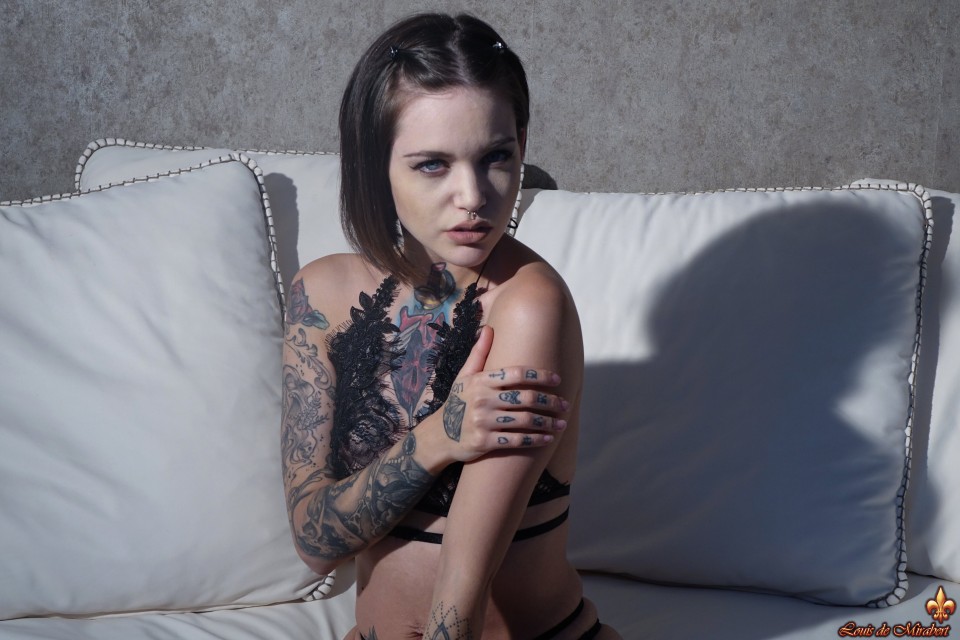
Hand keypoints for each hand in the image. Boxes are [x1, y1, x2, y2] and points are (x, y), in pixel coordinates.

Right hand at [440, 326, 567, 461]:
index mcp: (480, 381)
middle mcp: (482, 399)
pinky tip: (548, 438)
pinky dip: (535, 440)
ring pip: (524, 420)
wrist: (439, 435)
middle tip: (565, 404)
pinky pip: (516, 440)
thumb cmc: (457, 402)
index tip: (557, 379)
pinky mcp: (484, 442)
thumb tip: (488, 328)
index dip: (540, 375)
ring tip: (561, 423)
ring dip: (547, 422)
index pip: (517, 373)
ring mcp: (483, 421)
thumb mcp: (464, 377)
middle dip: (550, 402)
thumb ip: (479, 353)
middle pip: (526, 398)